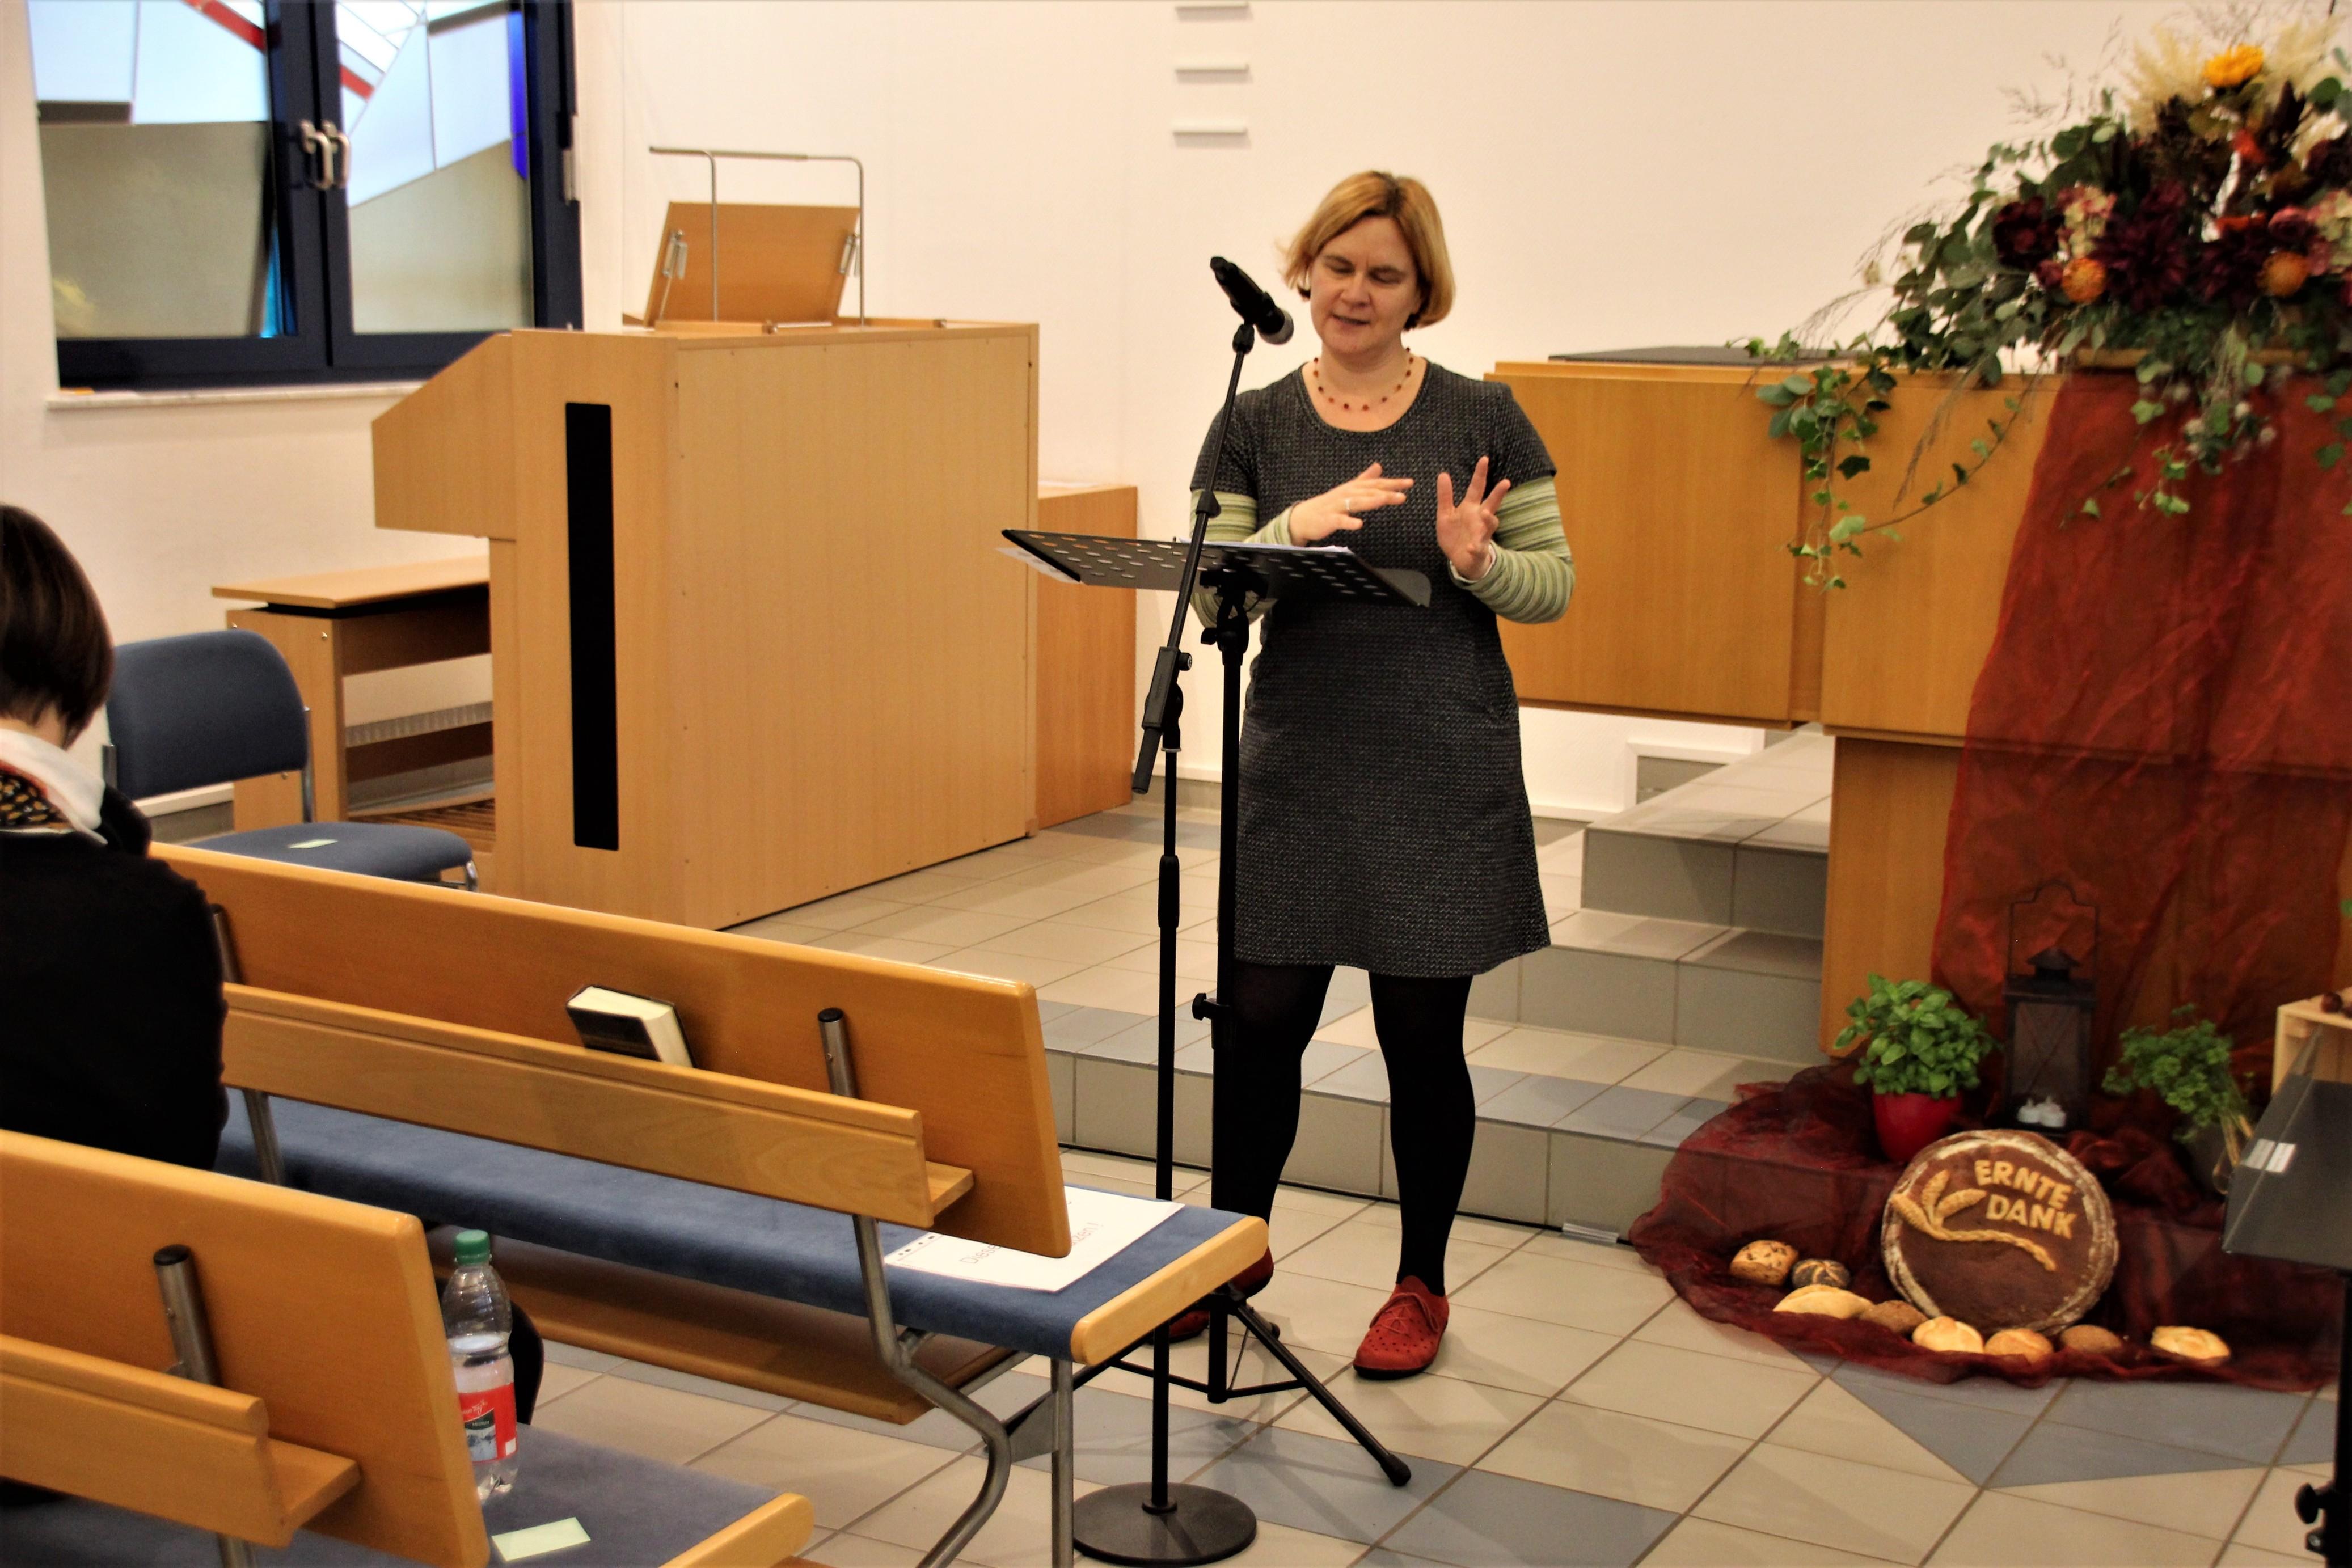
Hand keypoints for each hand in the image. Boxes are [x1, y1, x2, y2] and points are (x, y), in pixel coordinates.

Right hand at [1288, 462, 1411, 544]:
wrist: (1304, 517)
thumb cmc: (1329, 504)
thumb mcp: (1349, 490)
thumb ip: (1365, 479)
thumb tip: (1379, 466)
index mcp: (1353, 488)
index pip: (1376, 484)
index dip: (1393, 483)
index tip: (1410, 483)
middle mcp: (1347, 494)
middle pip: (1369, 492)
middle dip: (1386, 492)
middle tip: (1403, 494)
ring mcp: (1337, 506)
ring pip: (1356, 502)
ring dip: (1371, 501)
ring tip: (1385, 500)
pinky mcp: (1329, 519)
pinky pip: (1340, 520)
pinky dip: (1349, 522)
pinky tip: (1359, 524)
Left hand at [1436, 457, 1510, 579]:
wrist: (1460, 559)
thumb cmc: (1454, 534)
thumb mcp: (1445, 514)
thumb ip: (1445, 496)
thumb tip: (1443, 474)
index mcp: (1470, 507)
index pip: (1476, 488)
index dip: (1479, 474)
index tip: (1484, 459)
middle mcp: (1479, 518)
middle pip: (1491, 503)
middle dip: (1498, 493)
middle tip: (1505, 482)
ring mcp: (1481, 533)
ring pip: (1490, 524)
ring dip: (1489, 519)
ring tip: (1486, 513)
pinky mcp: (1477, 549)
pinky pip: (1478, 548)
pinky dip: (1475, 547)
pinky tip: (1470, 546)